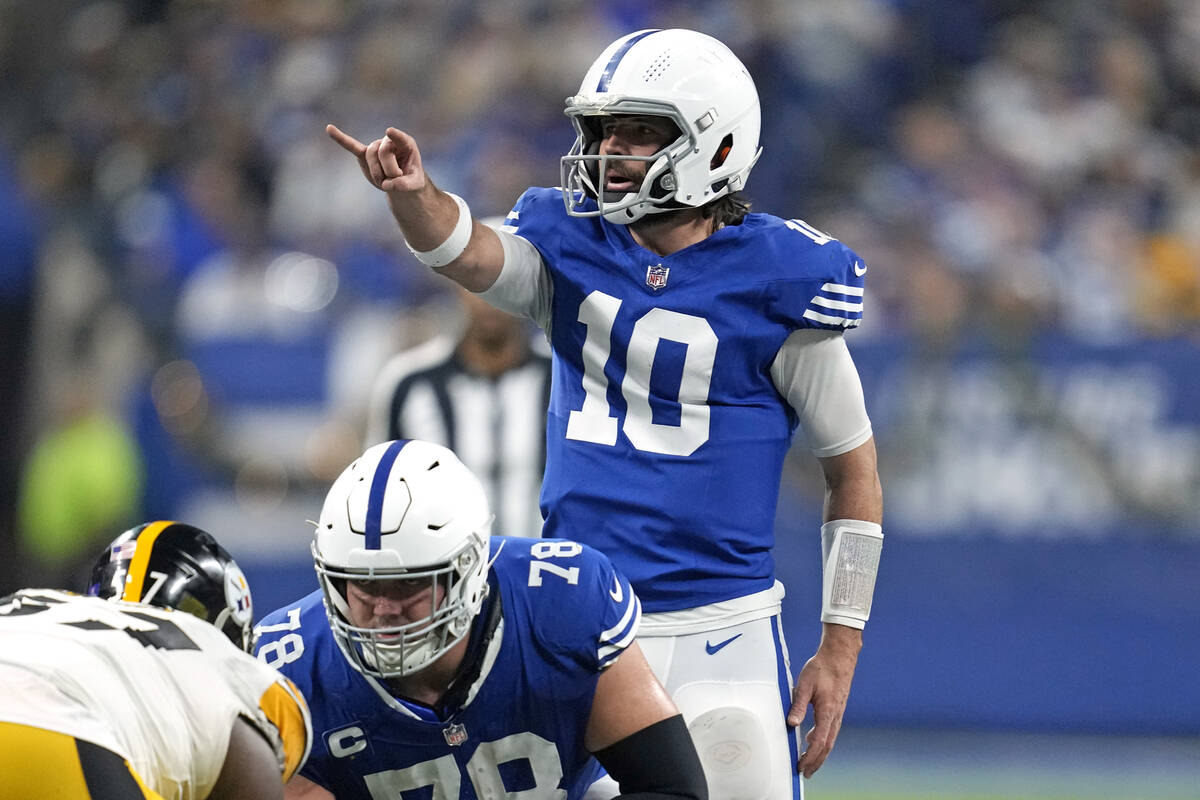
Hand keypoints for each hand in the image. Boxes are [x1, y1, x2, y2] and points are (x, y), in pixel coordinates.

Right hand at [326, 124, 426, 192]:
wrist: (401, 182)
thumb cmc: (411, 179)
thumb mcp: (414, 185)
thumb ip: (405, 185)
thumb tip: (388, 185)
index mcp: (406, 144)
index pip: (400, 138)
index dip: (395, 135)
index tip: (389, 132)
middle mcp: (389, 141)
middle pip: (383, 152)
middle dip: (389, 170)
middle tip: (396, 179)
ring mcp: (376, 147)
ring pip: (370, 156)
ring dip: (377, 174)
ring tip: (385, 182)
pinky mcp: (364, 155)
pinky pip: (352, 146)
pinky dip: (341, 138)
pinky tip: (329, 128)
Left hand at [788, 623, 860, 778]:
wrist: (840, 656)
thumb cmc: (822, 668)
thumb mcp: (805, 685)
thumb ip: (798, 705)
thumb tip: (791, 724)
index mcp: (828, 712)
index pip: (820, 742)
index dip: (810, 757)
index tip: (801, 766)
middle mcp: (835, 716)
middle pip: (827, 746)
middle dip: (816, 761)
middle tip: (805, 773)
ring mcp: (838, 713)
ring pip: (830, 739)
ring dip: (819, 753)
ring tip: (809, 762)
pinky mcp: (837, 708)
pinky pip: (830, 730)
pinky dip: (822, 740)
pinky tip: (812, 739)